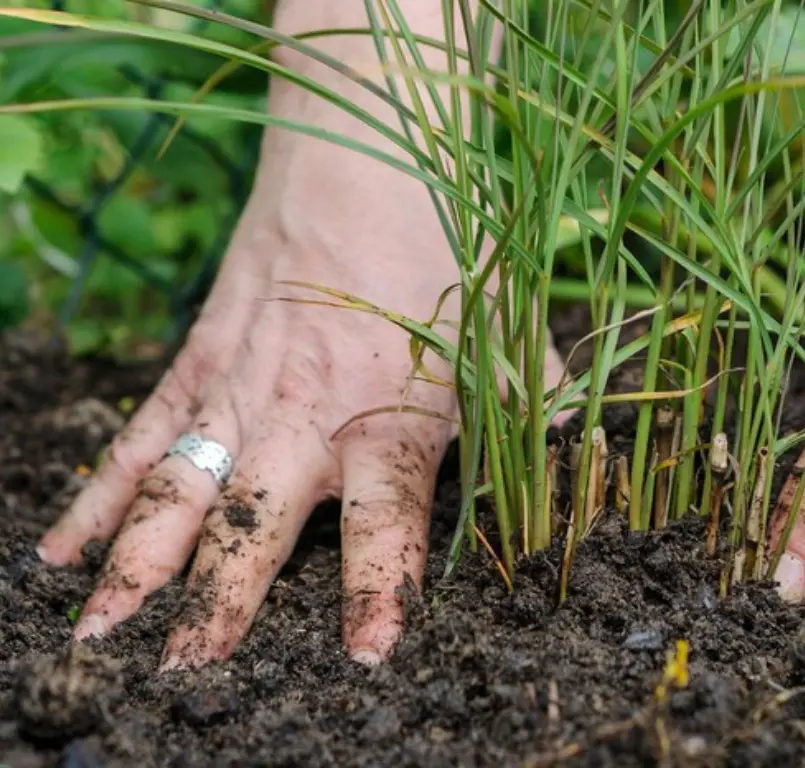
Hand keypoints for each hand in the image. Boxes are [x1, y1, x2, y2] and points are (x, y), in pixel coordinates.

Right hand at [37, 4, 566, 667]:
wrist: (358, 163)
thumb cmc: (436, 250)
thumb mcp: (500, 331)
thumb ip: (530, 403)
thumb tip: (579, 448)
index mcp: (390, 418)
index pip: (386, 522)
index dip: (379, 588)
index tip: (366, 653)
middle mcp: (307, 415)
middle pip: (257, 520)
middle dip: (222, 598)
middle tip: (189, 669)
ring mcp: (242, 390)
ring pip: (181, 487)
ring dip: (139, 560)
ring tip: (102, 630)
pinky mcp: (200, 362)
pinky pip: (142, 435)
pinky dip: (98, 491)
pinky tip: (60, 546)